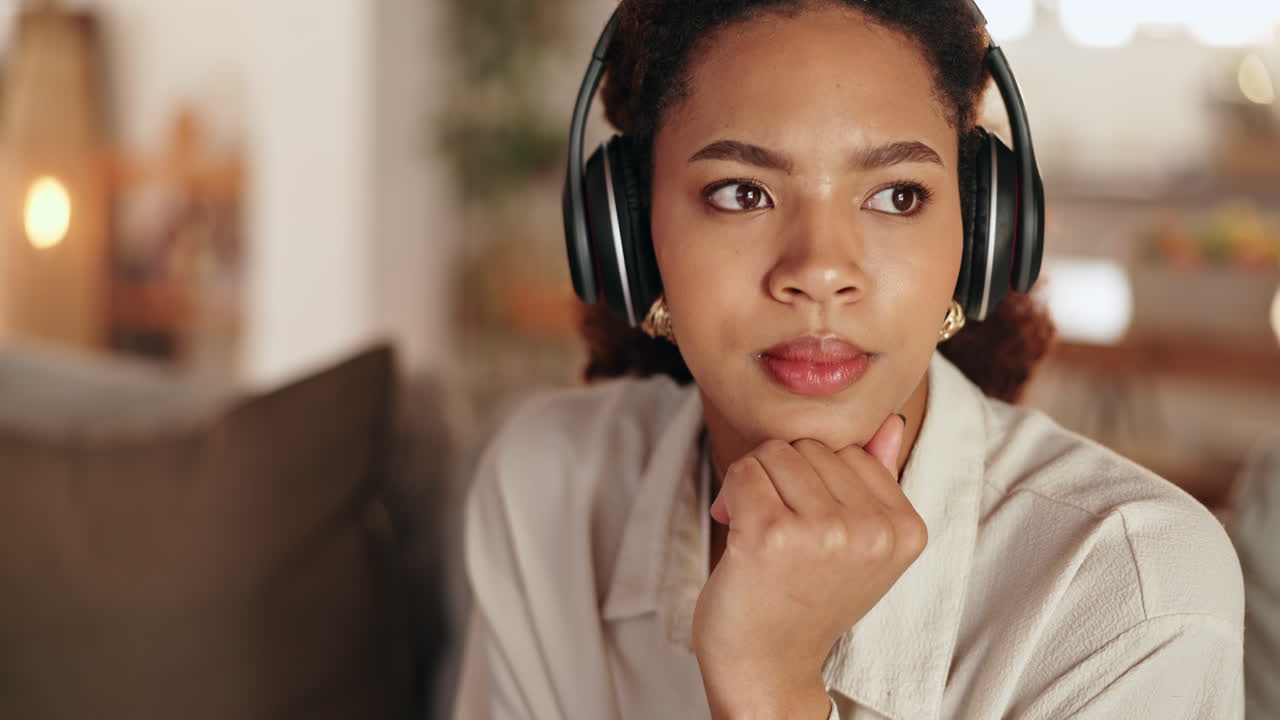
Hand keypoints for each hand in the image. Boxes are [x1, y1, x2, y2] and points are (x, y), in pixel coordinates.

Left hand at [693, 414, 926, 718]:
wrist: (766, 668)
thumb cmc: (805, 601)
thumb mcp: (859, 545)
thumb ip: (878, 480)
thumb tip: (890, 422)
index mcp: (905, 528)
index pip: (849, 448)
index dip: (814, 478)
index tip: (809, 526)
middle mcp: (872, 530)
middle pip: (810, 446)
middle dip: (782, 478)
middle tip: (780, 533)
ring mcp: (824, 532)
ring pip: (775, 453)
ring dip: (755, 485)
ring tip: (761, 534)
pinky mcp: (771, 535)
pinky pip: (742, 472)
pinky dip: (730, 496)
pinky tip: (737, 534)